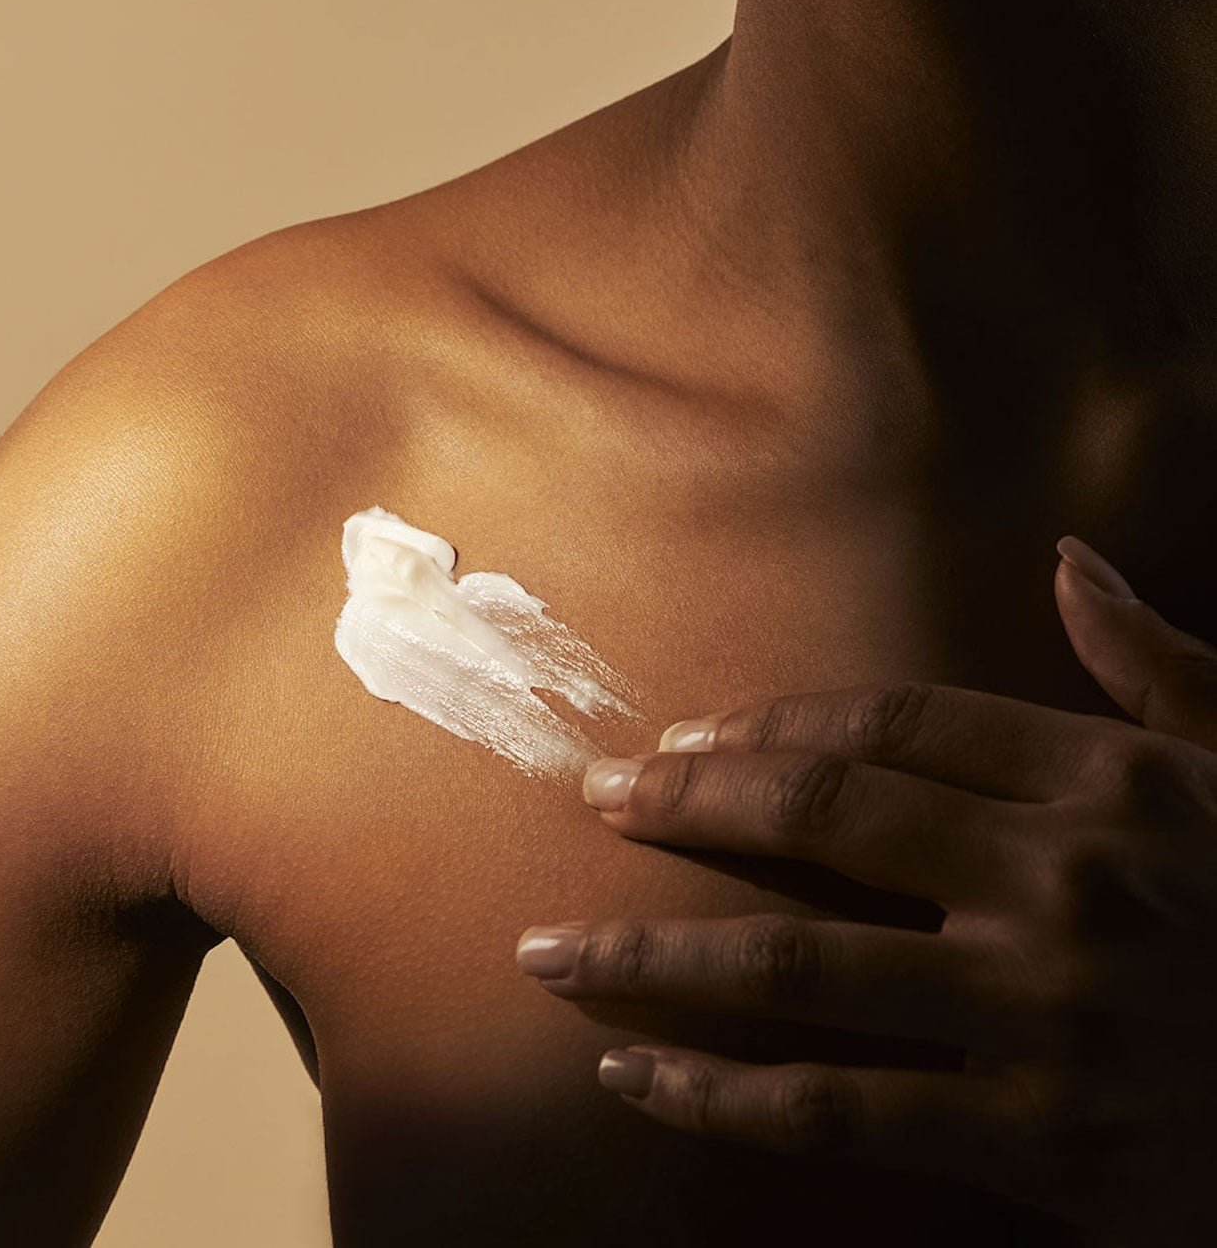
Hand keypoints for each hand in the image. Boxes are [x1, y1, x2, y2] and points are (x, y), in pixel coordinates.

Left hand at [516, 536, 1216, 1245]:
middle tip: (596, 797)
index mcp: (1109, 784)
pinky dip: (722, 1099)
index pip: (893, 726)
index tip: (687, 735)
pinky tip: (634, 1079)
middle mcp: (1062, 883)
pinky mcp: (1043, 1146)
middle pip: (821, 817)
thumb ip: (1162, 665)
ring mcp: (1046, 1016)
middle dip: (687, 803)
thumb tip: (1072, 560)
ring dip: (652, 955)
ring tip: (551, 949)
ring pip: (795, 967)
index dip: (771, 726)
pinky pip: (841, 1115)